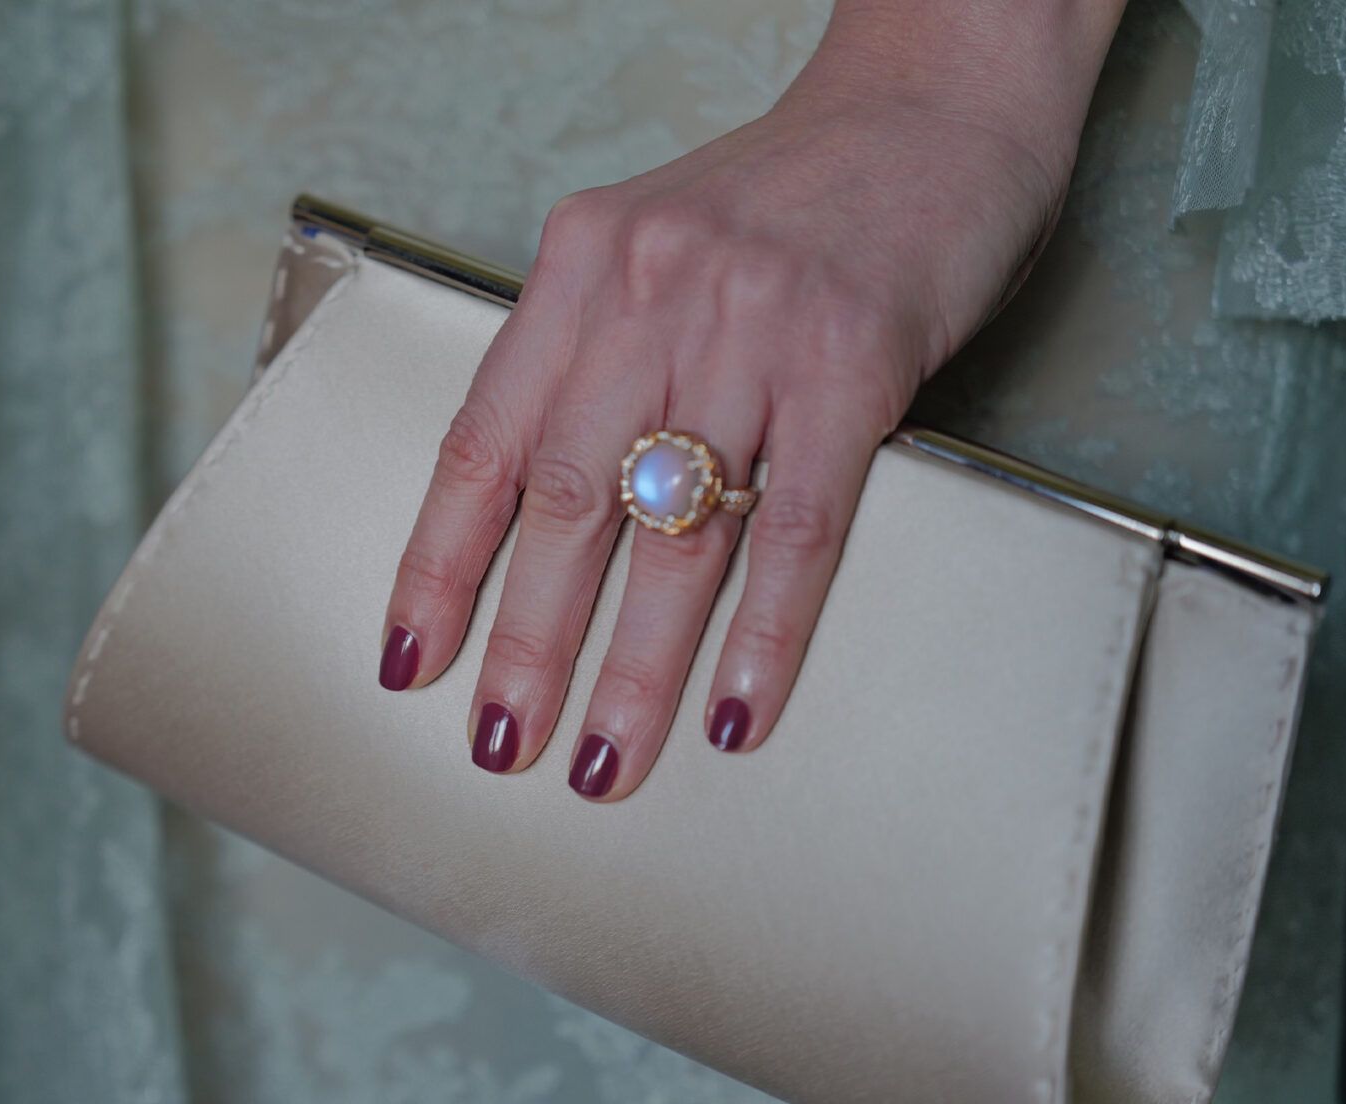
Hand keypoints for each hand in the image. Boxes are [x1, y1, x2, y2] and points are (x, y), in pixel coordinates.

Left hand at [377, 0, 1123, 798]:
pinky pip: (796, 525)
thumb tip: (555, 519)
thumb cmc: (795, 195)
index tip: (409, 661)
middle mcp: (646, 291)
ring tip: (605, 763)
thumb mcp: (657, 250)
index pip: (482, 441)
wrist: (936, 99)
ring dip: (633, 666)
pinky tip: (739, 709)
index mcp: (579, 268)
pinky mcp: (852, 359)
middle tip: (500, 744)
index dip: (438, 564)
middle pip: (564, 501)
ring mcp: (749, 325)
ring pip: (672, 531)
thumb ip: (602, 358)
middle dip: (526, 642)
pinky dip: (764, 631)